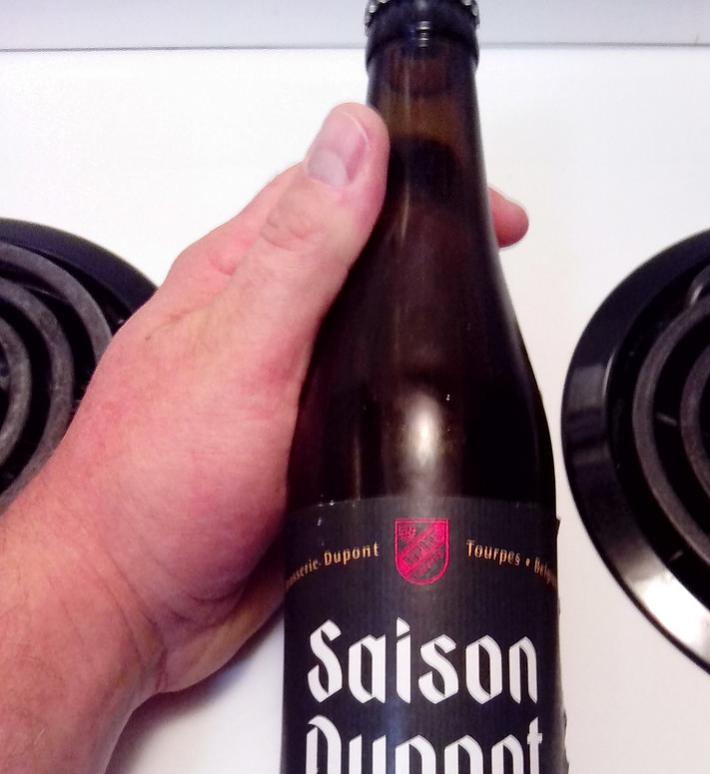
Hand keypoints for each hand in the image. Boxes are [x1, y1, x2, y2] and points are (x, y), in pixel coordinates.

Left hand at [16, 103, 528, 702]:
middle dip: (430, 264)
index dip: (412, 183)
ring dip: (426, 343)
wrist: (134, 608)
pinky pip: (372, 421)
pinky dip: (410, 415)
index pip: (332, 195)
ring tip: (484, 349)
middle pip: (361, 272)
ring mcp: (288, 399)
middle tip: (492, 275)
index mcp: (238, 282)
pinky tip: (442, 426)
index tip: (481, 205)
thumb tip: (354, 145)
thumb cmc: (153, 485)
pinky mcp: (308, 460)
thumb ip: (299, 253)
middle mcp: (264, 334)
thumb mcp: (238, 351)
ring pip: (374, 349)